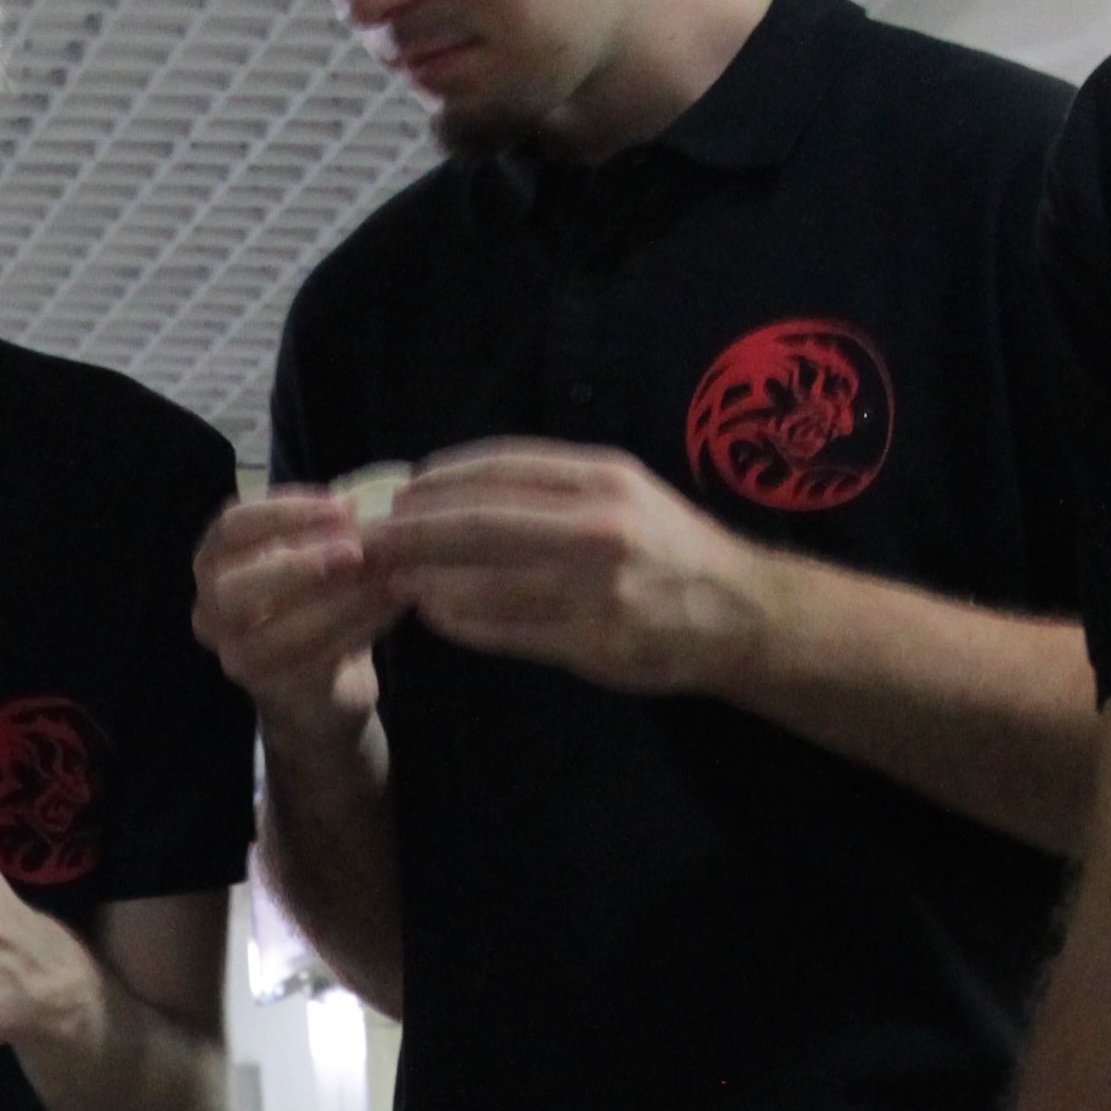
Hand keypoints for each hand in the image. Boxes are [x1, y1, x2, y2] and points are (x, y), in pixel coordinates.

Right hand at [190, 486, 405, 728]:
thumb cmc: (312, 606)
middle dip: (298, 564)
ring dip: (339, 601)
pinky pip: (314, 660)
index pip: (231, 528)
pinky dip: (359, 628)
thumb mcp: (311, 558)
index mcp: (214, 565)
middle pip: (234, 586)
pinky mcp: (274, 692)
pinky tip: (393, 605)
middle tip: (355, 551)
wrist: (322, 689)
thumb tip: (364, 501)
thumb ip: (324, 531)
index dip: (284, 513)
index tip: (340, 506)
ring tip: (386, 577)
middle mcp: (211, 613)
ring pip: (278, 631)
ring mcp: (237, 658)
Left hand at [373, 443, 778, 699]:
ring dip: (428, 579)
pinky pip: (506, 630)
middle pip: (480, 521)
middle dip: (415, 528)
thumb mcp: (625, 492)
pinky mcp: (592, 642)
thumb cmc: (670, 549)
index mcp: (605, 479)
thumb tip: (459, 487)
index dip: (442, 479)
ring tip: (393, 577)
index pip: (502, 467)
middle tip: (370, 535)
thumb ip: (554, 487)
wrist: (741, 614)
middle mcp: (600, 526)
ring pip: (485, 580)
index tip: (402, 489)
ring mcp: (596, 588)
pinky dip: (461, 621)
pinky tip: (435, 614)